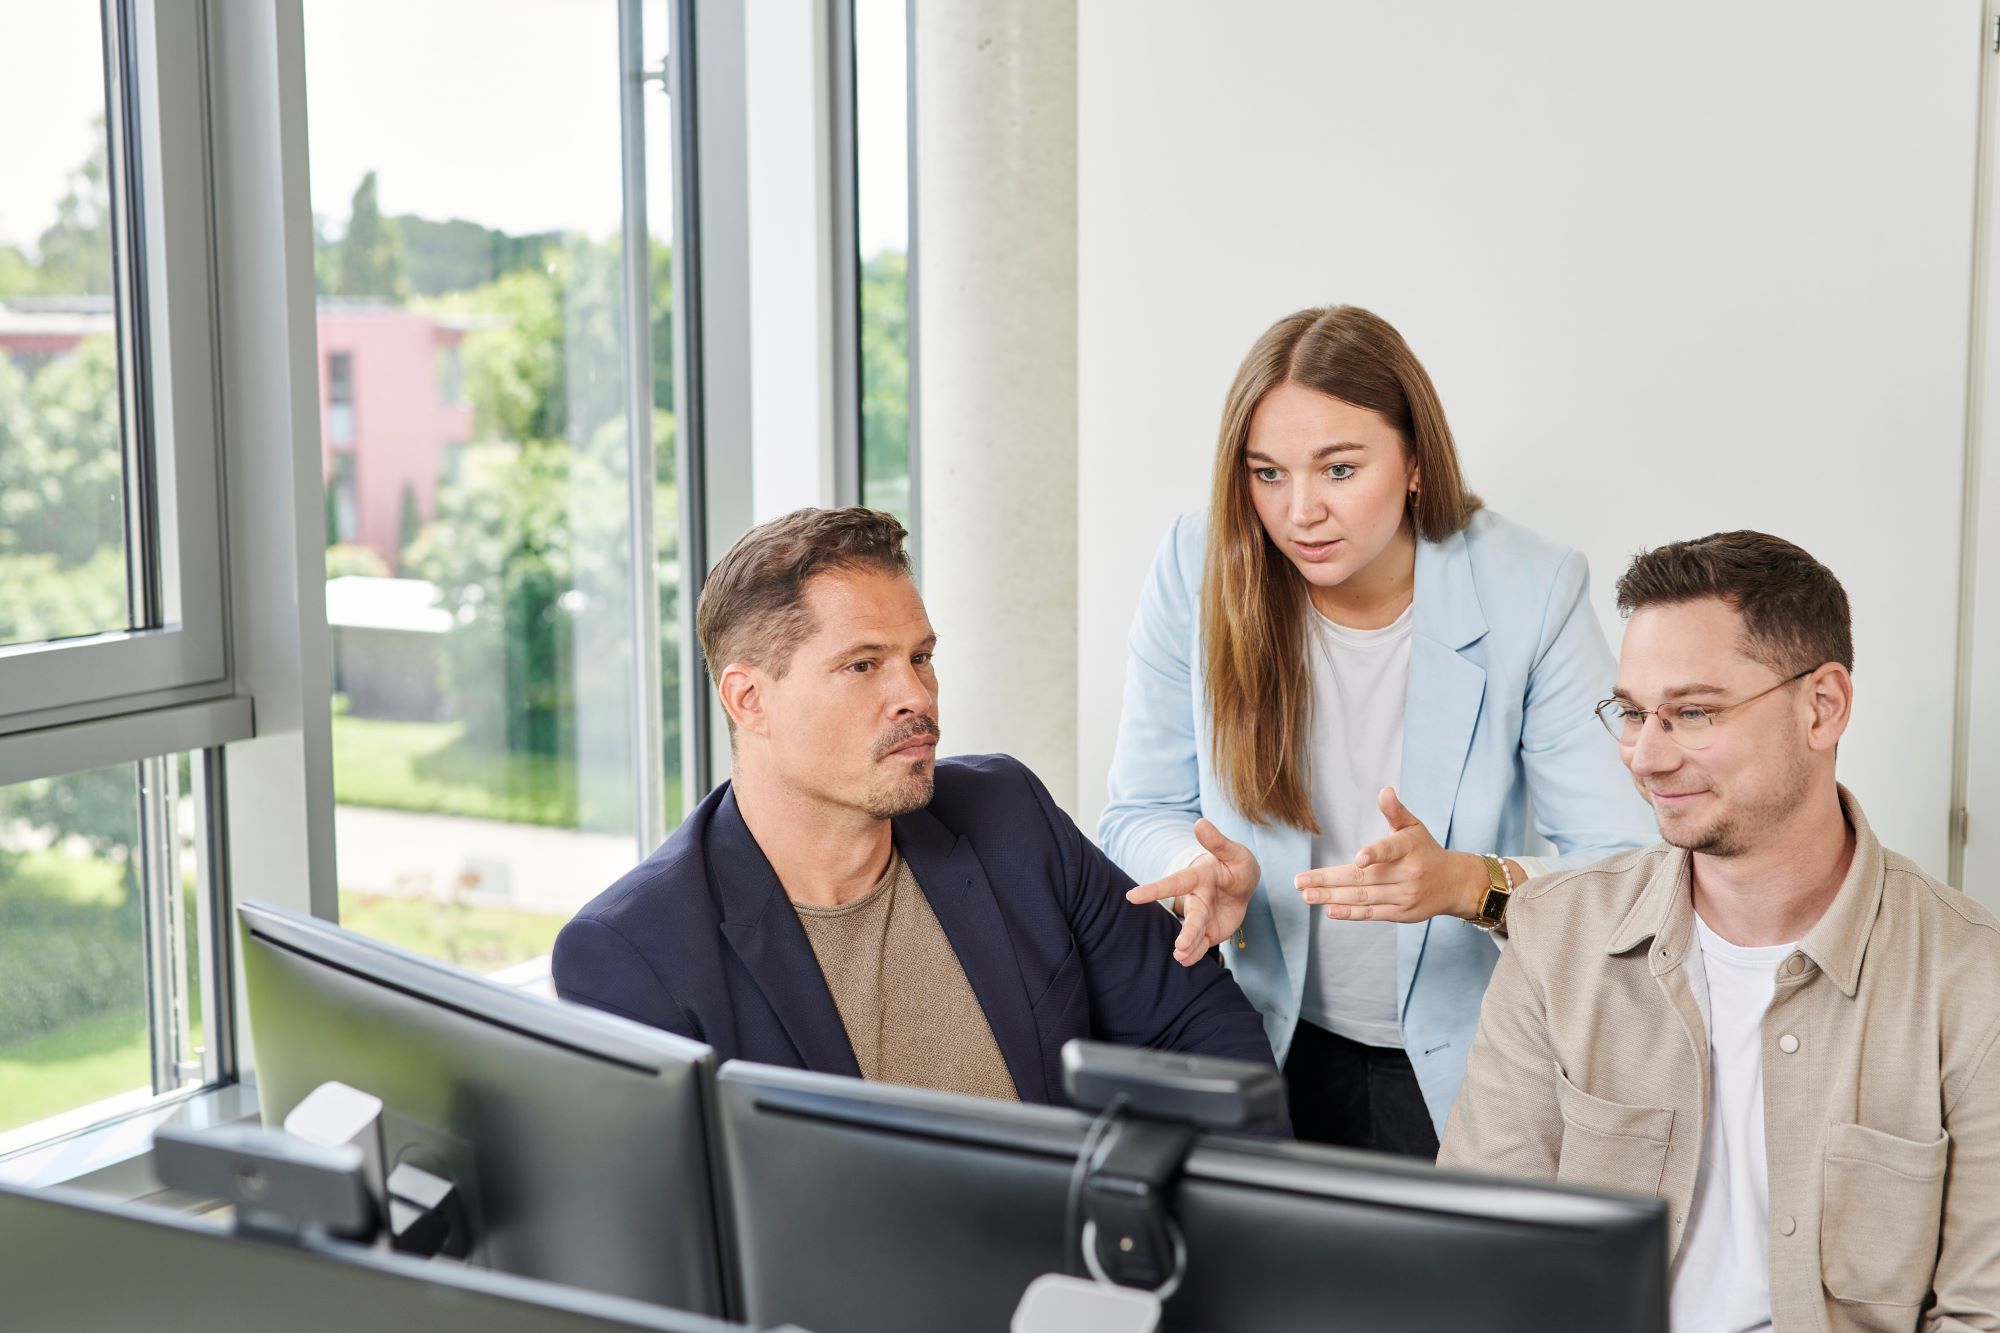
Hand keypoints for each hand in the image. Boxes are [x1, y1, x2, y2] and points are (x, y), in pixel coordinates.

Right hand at [1124, 818, 1261, 966]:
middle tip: (1178, 946)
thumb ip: (1218, 842)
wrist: (1243, 886)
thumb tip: (1200, 823)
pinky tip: (1186, 961)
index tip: (1132, 896)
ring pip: (1194, 933)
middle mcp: (1197, 899)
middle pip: (1190, 916)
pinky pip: (1201, 945)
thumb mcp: (1234, 853)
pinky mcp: (1209, 931)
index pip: (1175, 883)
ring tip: (1180, 957)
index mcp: (1198, 877)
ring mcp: (1202, 917)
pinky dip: (1194, 954)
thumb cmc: (1236, 865)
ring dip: (1188, 946)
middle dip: (1185, 931)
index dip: (1154, 890)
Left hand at [1294, 787, 1486, 922]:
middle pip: (1363, 878)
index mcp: (1409, 847)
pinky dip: (1349, 913)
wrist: (1454, 883)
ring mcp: (1404, 896)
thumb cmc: (1425, 850)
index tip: (1358, 859)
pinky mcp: (1401, 913)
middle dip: (1328, 880)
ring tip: (1306, 895)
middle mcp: (1408, 873)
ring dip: (1332, 897)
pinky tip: (1329, 909)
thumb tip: (1384, 790)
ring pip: (1363, 897)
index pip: (1390, 850)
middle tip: (1300, 881)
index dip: (1375, 854)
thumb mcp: (1413, 827)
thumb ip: (1395, 811)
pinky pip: (1372, 914)